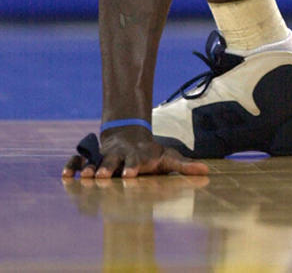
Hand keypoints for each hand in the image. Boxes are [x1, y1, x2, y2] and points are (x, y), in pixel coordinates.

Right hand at [62, 130, 209, 179]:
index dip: (134, 166)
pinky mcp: (93, 157)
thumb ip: (184, 166)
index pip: (136, 161)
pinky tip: (67, 176)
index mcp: (138, 156)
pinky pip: (80, 160)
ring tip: (88, 177)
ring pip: (96, 160)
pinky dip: (73, 165)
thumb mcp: (168, 158)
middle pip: (114, 159)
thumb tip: (207, 172)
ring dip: (91, 167)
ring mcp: (105, 155)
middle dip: (110, 167)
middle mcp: (120, 155)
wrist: (130, 132)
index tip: (132, 174)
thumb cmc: (151, 152)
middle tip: (106, 175)